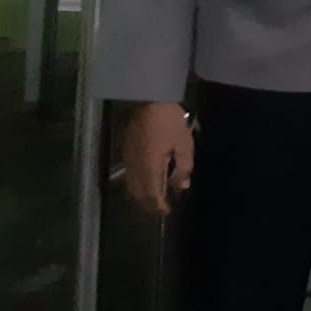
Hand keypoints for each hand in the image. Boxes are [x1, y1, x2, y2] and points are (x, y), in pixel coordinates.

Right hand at [122, 101, 193, 215]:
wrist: (148, 99)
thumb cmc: (170, 121)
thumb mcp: (184, 143)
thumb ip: (184, 167)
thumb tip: (182, 186)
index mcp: (149, 167)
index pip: (152, 195)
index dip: (158, 206)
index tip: (167, 211)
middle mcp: (135, 167)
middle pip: (138, 194)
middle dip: (149, 204)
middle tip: (162, 206)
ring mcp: (128, 160)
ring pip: (132, 186)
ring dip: (143, 194)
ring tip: (157, 196)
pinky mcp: (125, 152)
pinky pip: (130, 175)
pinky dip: (139, 183)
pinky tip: (149, 179)